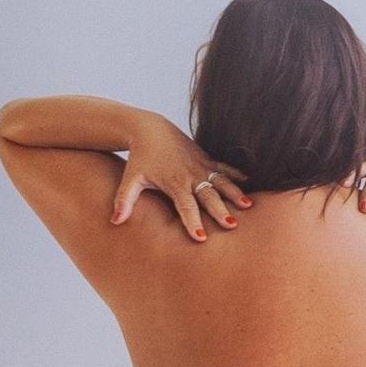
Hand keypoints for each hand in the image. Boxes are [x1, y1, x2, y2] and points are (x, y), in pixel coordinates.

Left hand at [113, 118, 244, 242]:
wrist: (149, 129)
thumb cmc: (139, 158)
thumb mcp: (131, 179)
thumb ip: (124, 201)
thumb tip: (115, 222)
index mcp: (173, 183)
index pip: (185, 206)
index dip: (192, 221)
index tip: (201, 237)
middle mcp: (190, 175)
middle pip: (208, 196)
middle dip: (220, 210)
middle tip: (231, 225)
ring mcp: (201, 166)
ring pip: (221, 182)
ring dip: (235, 193)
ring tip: (248, 206)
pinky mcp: (206, 158)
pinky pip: (224, 168)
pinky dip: (237, 175)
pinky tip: (250, 183)